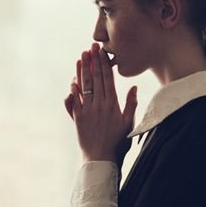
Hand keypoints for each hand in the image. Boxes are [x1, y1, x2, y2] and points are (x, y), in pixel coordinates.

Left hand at [63, 42, 137, 169]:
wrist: (101, 159)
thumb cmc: (118, 143)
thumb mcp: (129, 123)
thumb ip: (131, 104)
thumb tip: (133, 87)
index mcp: (112, 104)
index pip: (107, 79)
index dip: (104, 63)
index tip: (101, 51)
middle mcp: (98, 105)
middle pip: (95, 78)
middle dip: (92, 61)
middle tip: (90, 47)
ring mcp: (86, 111)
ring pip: (83, 87)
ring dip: (82, 71)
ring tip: (81, 57)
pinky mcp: (78, 118)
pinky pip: (74, 101)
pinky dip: (72, 90)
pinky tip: (72, 80)